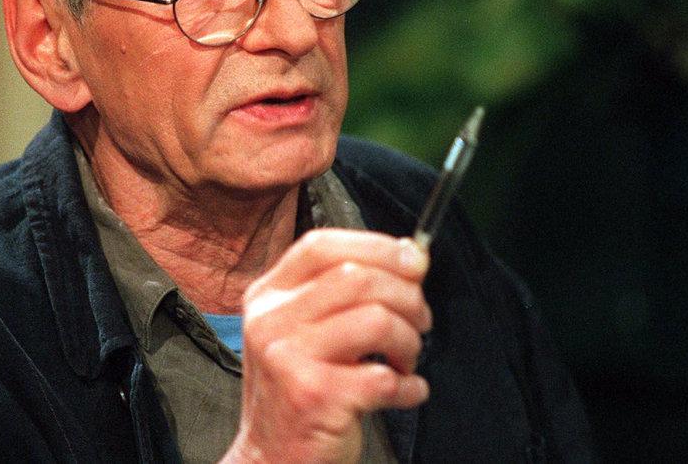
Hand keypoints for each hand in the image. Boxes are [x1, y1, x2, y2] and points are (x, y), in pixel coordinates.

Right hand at [221, 229, 431, 463]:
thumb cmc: (299, 393)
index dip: (376, 246)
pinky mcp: (314, 396)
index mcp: (267, 296)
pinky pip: (384, 377)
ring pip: (376, 320)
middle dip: (407, 297)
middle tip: (420, 321)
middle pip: (357, 277)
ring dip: (409, 342)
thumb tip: (409, 258)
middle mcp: (271, 321)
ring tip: (405, 362)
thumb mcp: (304, 332)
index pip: (322, 246)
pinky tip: (404, 393)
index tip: (414, 260)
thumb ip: (343, 294)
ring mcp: (289, 358)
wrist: (272, 460)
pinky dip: (409, 387)